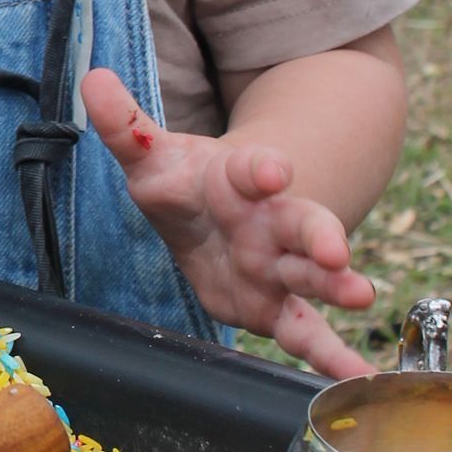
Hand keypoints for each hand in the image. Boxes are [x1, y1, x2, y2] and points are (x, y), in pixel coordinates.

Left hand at [80, 66, 375, 378]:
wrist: (215, 219)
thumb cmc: (187, 186)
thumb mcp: (151, 159)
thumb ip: (125, 126)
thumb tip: (92, 78)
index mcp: (241, 180)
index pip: (253, 170)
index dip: (261, 169)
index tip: (271, 170)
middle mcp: (271, 222)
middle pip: (300, 223)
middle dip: (318, 234)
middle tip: (334, 248)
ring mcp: (280, 266)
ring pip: (311, 274)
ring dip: (336, 284)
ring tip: (360, 294)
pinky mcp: (279, 307)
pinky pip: (308, 333)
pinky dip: (334, 355)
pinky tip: (358, 373)